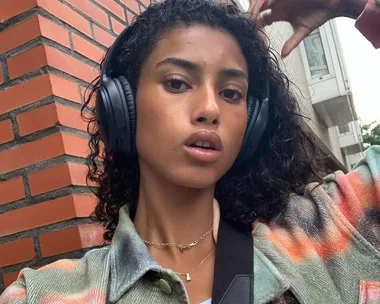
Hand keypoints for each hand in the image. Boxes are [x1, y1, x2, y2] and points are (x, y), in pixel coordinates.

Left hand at [247, 0, 365, 57]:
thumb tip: (283, 56)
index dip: (254, 25)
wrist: (333, 4)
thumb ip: (291, 43)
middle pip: (257, 6)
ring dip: (257, 4)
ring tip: (253, 12)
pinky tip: (265, 4)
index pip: (260, 18)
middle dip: (251, 13)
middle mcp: (277, 3)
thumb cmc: (318, 14)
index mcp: (277, 13)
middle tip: (248, 22)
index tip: (251, 33)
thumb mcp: (302, 32)